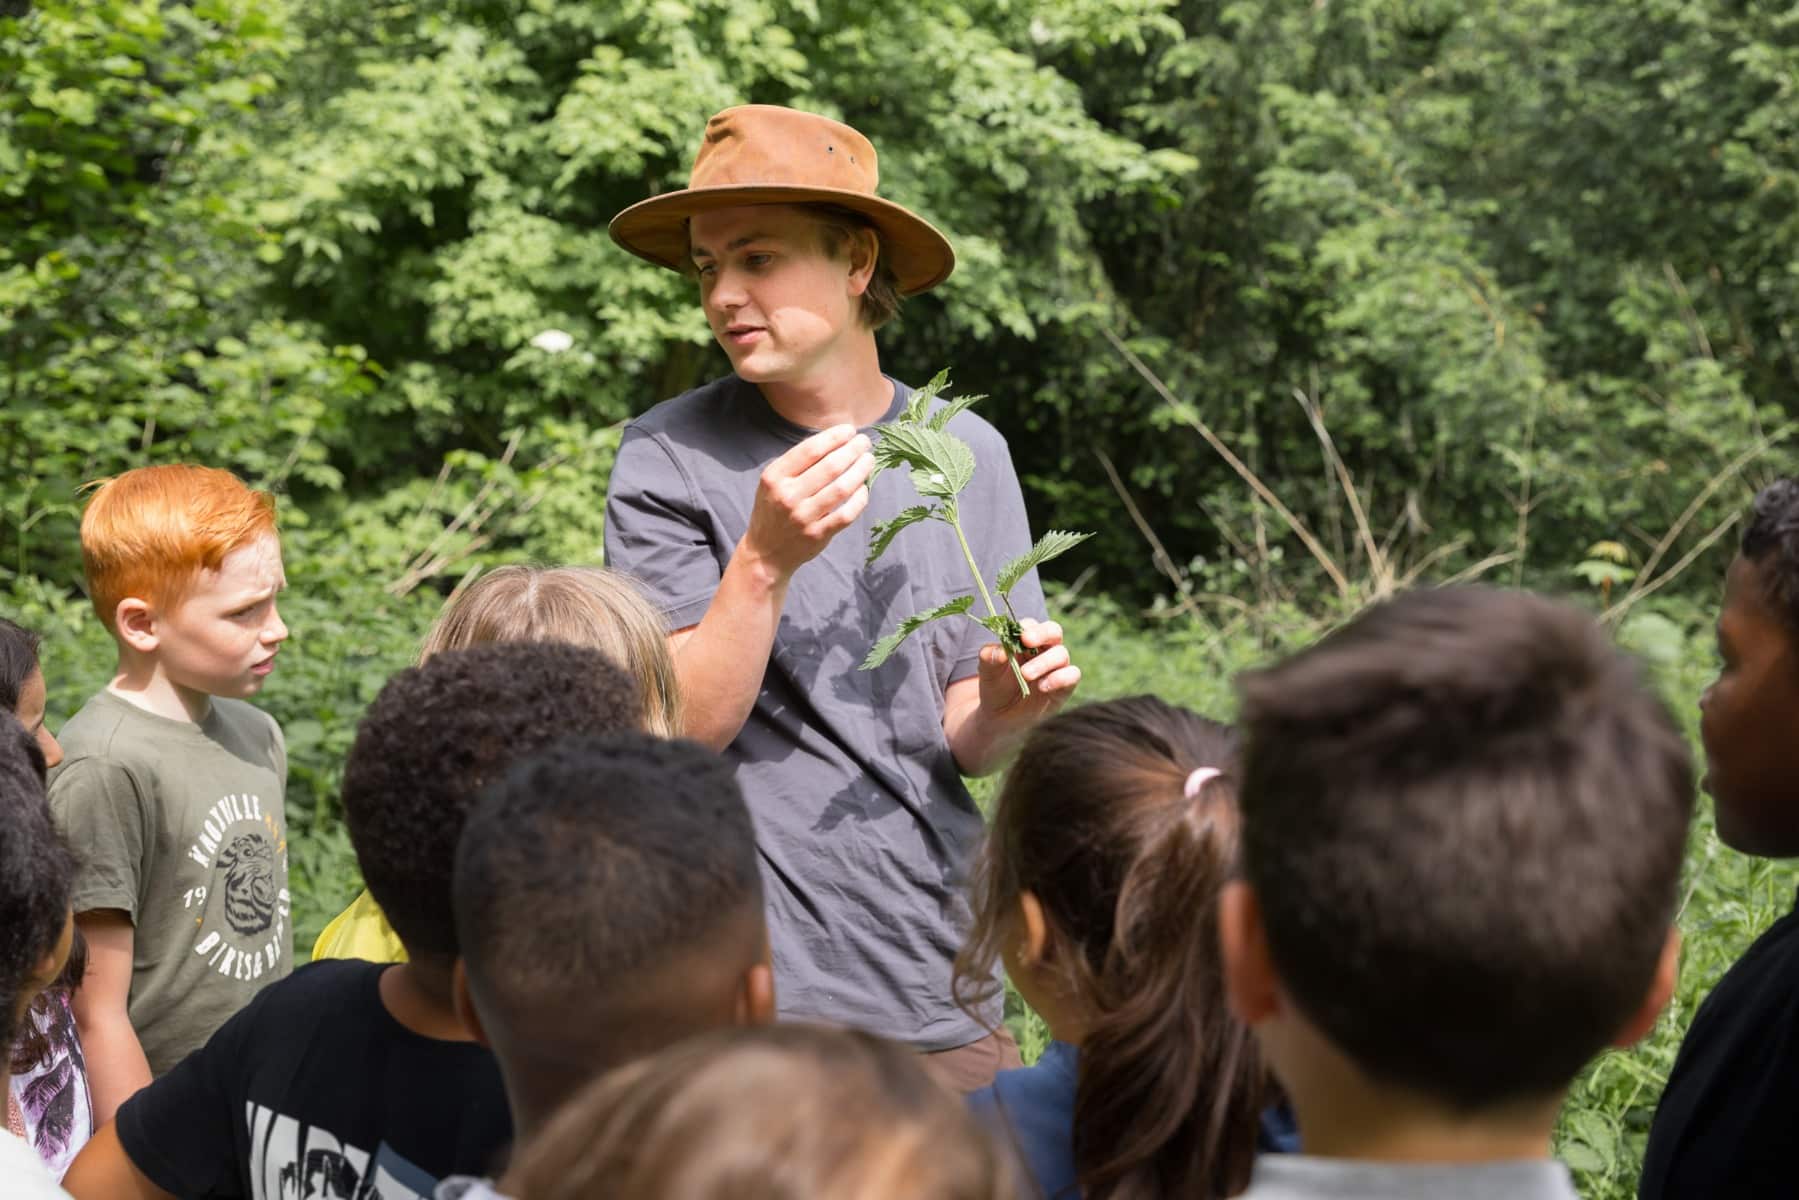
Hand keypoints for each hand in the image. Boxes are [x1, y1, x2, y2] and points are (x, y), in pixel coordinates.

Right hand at [740, 424, 874, 579]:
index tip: (850, 430)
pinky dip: (859, 499)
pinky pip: (846, 514)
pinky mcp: (817, 535)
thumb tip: (835, 441)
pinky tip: (864, 488)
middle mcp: (788, 496)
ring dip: (860, 471)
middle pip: (830, 467)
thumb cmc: (774, 510)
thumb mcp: (773, 482)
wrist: (765, 553)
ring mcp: (803, 517)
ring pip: (841, 489)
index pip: (810, 450)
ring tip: (869, 460)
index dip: (834, 437)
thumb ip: (797, 464)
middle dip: (853, 450)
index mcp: (775, 477)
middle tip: (865, 442)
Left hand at [976, 618, 1079, 722]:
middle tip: (1026, 641)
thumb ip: (989, 658)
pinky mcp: (1064, 686)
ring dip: (1043, 662)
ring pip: (1062, 654)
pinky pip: (1072, 674)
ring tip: (1026, 675)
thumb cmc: (995, 687)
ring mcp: (1056, 668)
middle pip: (1054, 631)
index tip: (1019, 635)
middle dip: (1042, 633)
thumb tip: (1000, 650)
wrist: (1000, 717)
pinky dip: (1060, 678)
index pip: (1031, 625)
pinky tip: (1043, 687)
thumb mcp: (987, 673)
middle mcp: (1044, 650)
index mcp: (1026, 641)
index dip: (1027, 627)